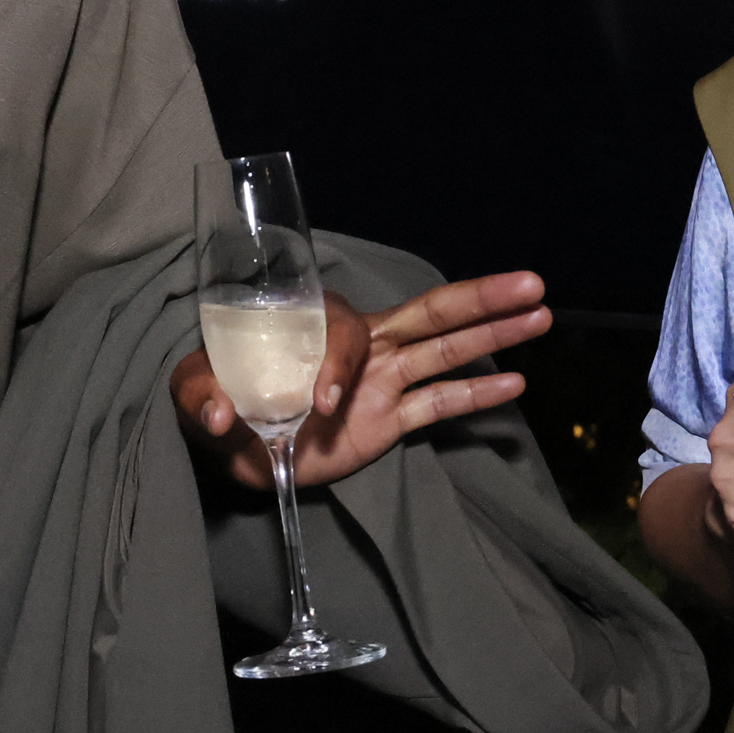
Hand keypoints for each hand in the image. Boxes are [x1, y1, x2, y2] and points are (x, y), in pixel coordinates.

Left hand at [170, 271, 550, 489]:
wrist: (229, 450)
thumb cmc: (213, 406)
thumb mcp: (192, 393)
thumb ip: (201, 397)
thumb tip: (219, 413)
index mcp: (315, 327)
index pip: (344, 334)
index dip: (336, 367)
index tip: (317, 406)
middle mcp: (359, 347)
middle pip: (428, 313)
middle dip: (478, 298)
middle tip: (527, 281)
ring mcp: (380, 381)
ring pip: (445, 350)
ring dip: (493, 334)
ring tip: (541, 315)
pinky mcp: (387, 418)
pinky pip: (438, 402)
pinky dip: (475, 395)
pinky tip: (516, 383)